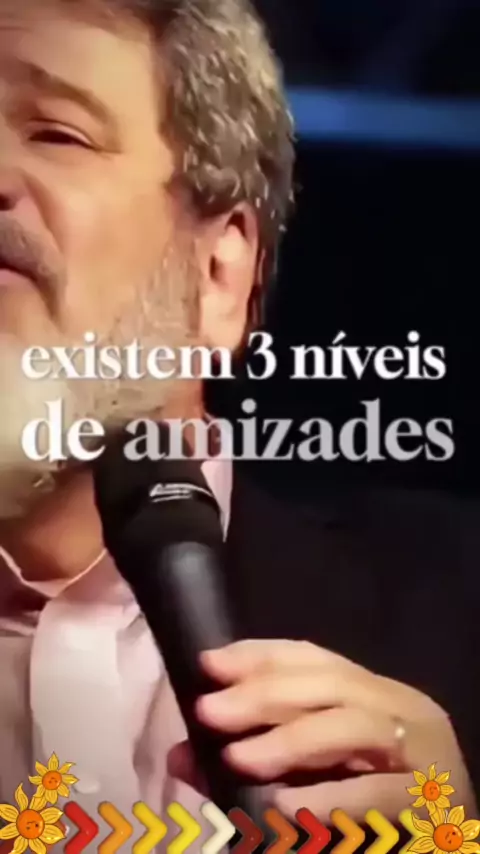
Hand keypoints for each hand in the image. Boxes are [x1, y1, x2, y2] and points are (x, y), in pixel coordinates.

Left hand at [168, 640, 475, 821]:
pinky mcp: (432, 802)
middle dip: (263, 693)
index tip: (207, 663)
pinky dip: (331, 797)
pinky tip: (286, 807)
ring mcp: (421, 750)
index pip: (311, 657)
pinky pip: (378, 792)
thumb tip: (180, 756)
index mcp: (370, 692)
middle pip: (327, 684)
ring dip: (291, 740)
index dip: (257, 656)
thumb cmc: (372, 805)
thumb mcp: (307, 774)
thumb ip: (249, 763)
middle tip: (208, 711)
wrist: (447, 841)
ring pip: (353, 725)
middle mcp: (399, 706)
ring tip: (237, 758)